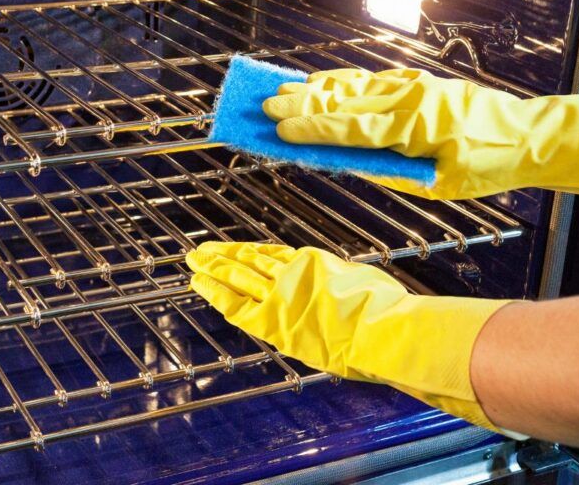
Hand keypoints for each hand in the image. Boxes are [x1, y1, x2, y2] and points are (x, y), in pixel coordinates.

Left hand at [186, 241, 512, 430]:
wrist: (383, 328)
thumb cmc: (386, 310)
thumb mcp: (364, 282)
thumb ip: (345, 282)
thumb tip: (347, 287)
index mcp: (315, 263)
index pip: (274, 255)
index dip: (251, 252)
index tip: (237, 249)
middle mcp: (292, 275)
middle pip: (249, 261)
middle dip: (223, 257)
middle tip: (200, 251)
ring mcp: (280, 296)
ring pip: (238, 277)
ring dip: (212, 268)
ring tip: (193, 262)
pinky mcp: (272, 321)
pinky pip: (236, 305)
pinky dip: (215, 293)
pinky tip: (199, 285)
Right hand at [262, 68, 578, 199]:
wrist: (527, 135)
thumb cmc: (485, 165)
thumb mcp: (434, 183)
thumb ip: (388, 171)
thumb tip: (346, 162)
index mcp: (414, 126)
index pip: (350, 127)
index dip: (312, 130)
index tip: (279, 131)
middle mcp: (409, 98)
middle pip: (343, 99)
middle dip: (302, 104)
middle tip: (265, 106)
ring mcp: (412, 85)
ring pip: (353, 85)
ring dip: (315, 89)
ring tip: (281, 92)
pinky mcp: (416, 82)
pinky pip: (369, 82)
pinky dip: (340, 84)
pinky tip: (318, 86)